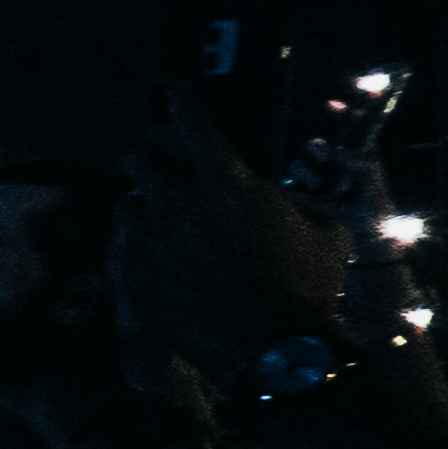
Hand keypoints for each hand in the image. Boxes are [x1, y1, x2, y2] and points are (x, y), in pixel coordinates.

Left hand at [120, 86, 349, 398]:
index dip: (182, 101)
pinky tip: (160, 267)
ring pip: (125, 205)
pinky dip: (140, 254)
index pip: (188, 115)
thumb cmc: (308, 288)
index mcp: (224, 177)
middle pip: (136, 154)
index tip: (179, 97)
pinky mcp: (130, 273)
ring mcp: (147, 237)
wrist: (276, 351)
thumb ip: (295, 200)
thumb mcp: (324, 231)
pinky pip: (123, 250)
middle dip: (149, 159)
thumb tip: (281, 194)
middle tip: (164, 174)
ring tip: (164, 230)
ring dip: (143, 212)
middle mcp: (175, 198)